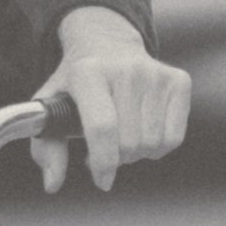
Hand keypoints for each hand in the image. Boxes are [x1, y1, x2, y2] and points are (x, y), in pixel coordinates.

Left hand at [30, 5, 190, 192]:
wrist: (106, 41)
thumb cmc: (76, 81)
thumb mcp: (52, 105)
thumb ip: (46, 147)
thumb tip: (52, 184)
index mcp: (88, 72)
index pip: (102, 127)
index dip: (103, 162)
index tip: (102, 180)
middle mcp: (125, 68)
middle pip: (129, 142)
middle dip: (117, 158)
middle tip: (106, 147)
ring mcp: (154, 73)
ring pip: (153, 144)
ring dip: (137, 153)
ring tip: (122, 137)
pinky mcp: (178, 80)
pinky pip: (174, 138)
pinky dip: (159, 148)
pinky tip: (143, 132)